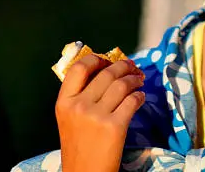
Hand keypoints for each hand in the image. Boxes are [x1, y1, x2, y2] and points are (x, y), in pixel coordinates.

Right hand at [55, 55, 144, 171]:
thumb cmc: (79, 146)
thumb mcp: (68, 119)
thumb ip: (79, 95)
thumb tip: (104, 68)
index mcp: (63, 102)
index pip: (79, 67)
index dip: (96, 59)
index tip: (108, 60)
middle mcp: (78, 106)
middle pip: (106, 73)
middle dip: (123, 66)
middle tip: (132, 66)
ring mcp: (97, 116)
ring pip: (122, 84)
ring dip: (134, 79)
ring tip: (139, 80)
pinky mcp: (115, 126)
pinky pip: (132, 101)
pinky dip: (140, 96)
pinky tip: (141, 97)